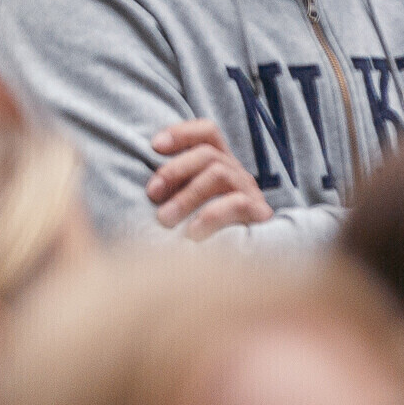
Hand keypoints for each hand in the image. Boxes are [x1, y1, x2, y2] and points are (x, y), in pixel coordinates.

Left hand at [147, 119, 273, 238]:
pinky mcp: (260, 216)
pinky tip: (192, 233)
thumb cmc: (202, 235)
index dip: (182, 132)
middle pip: (208, 154)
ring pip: (219, 175)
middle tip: (152, 193)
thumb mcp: (185, 208)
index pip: (208, 133)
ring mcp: (251, 193)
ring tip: (164, 219)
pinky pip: (237, 204)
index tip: (154, 145)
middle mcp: (237, 174)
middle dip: (175, 170)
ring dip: (187, 195)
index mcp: (220, 165)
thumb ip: (170, 192)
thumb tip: (144, 189)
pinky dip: (210, 215)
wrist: (243, 272)